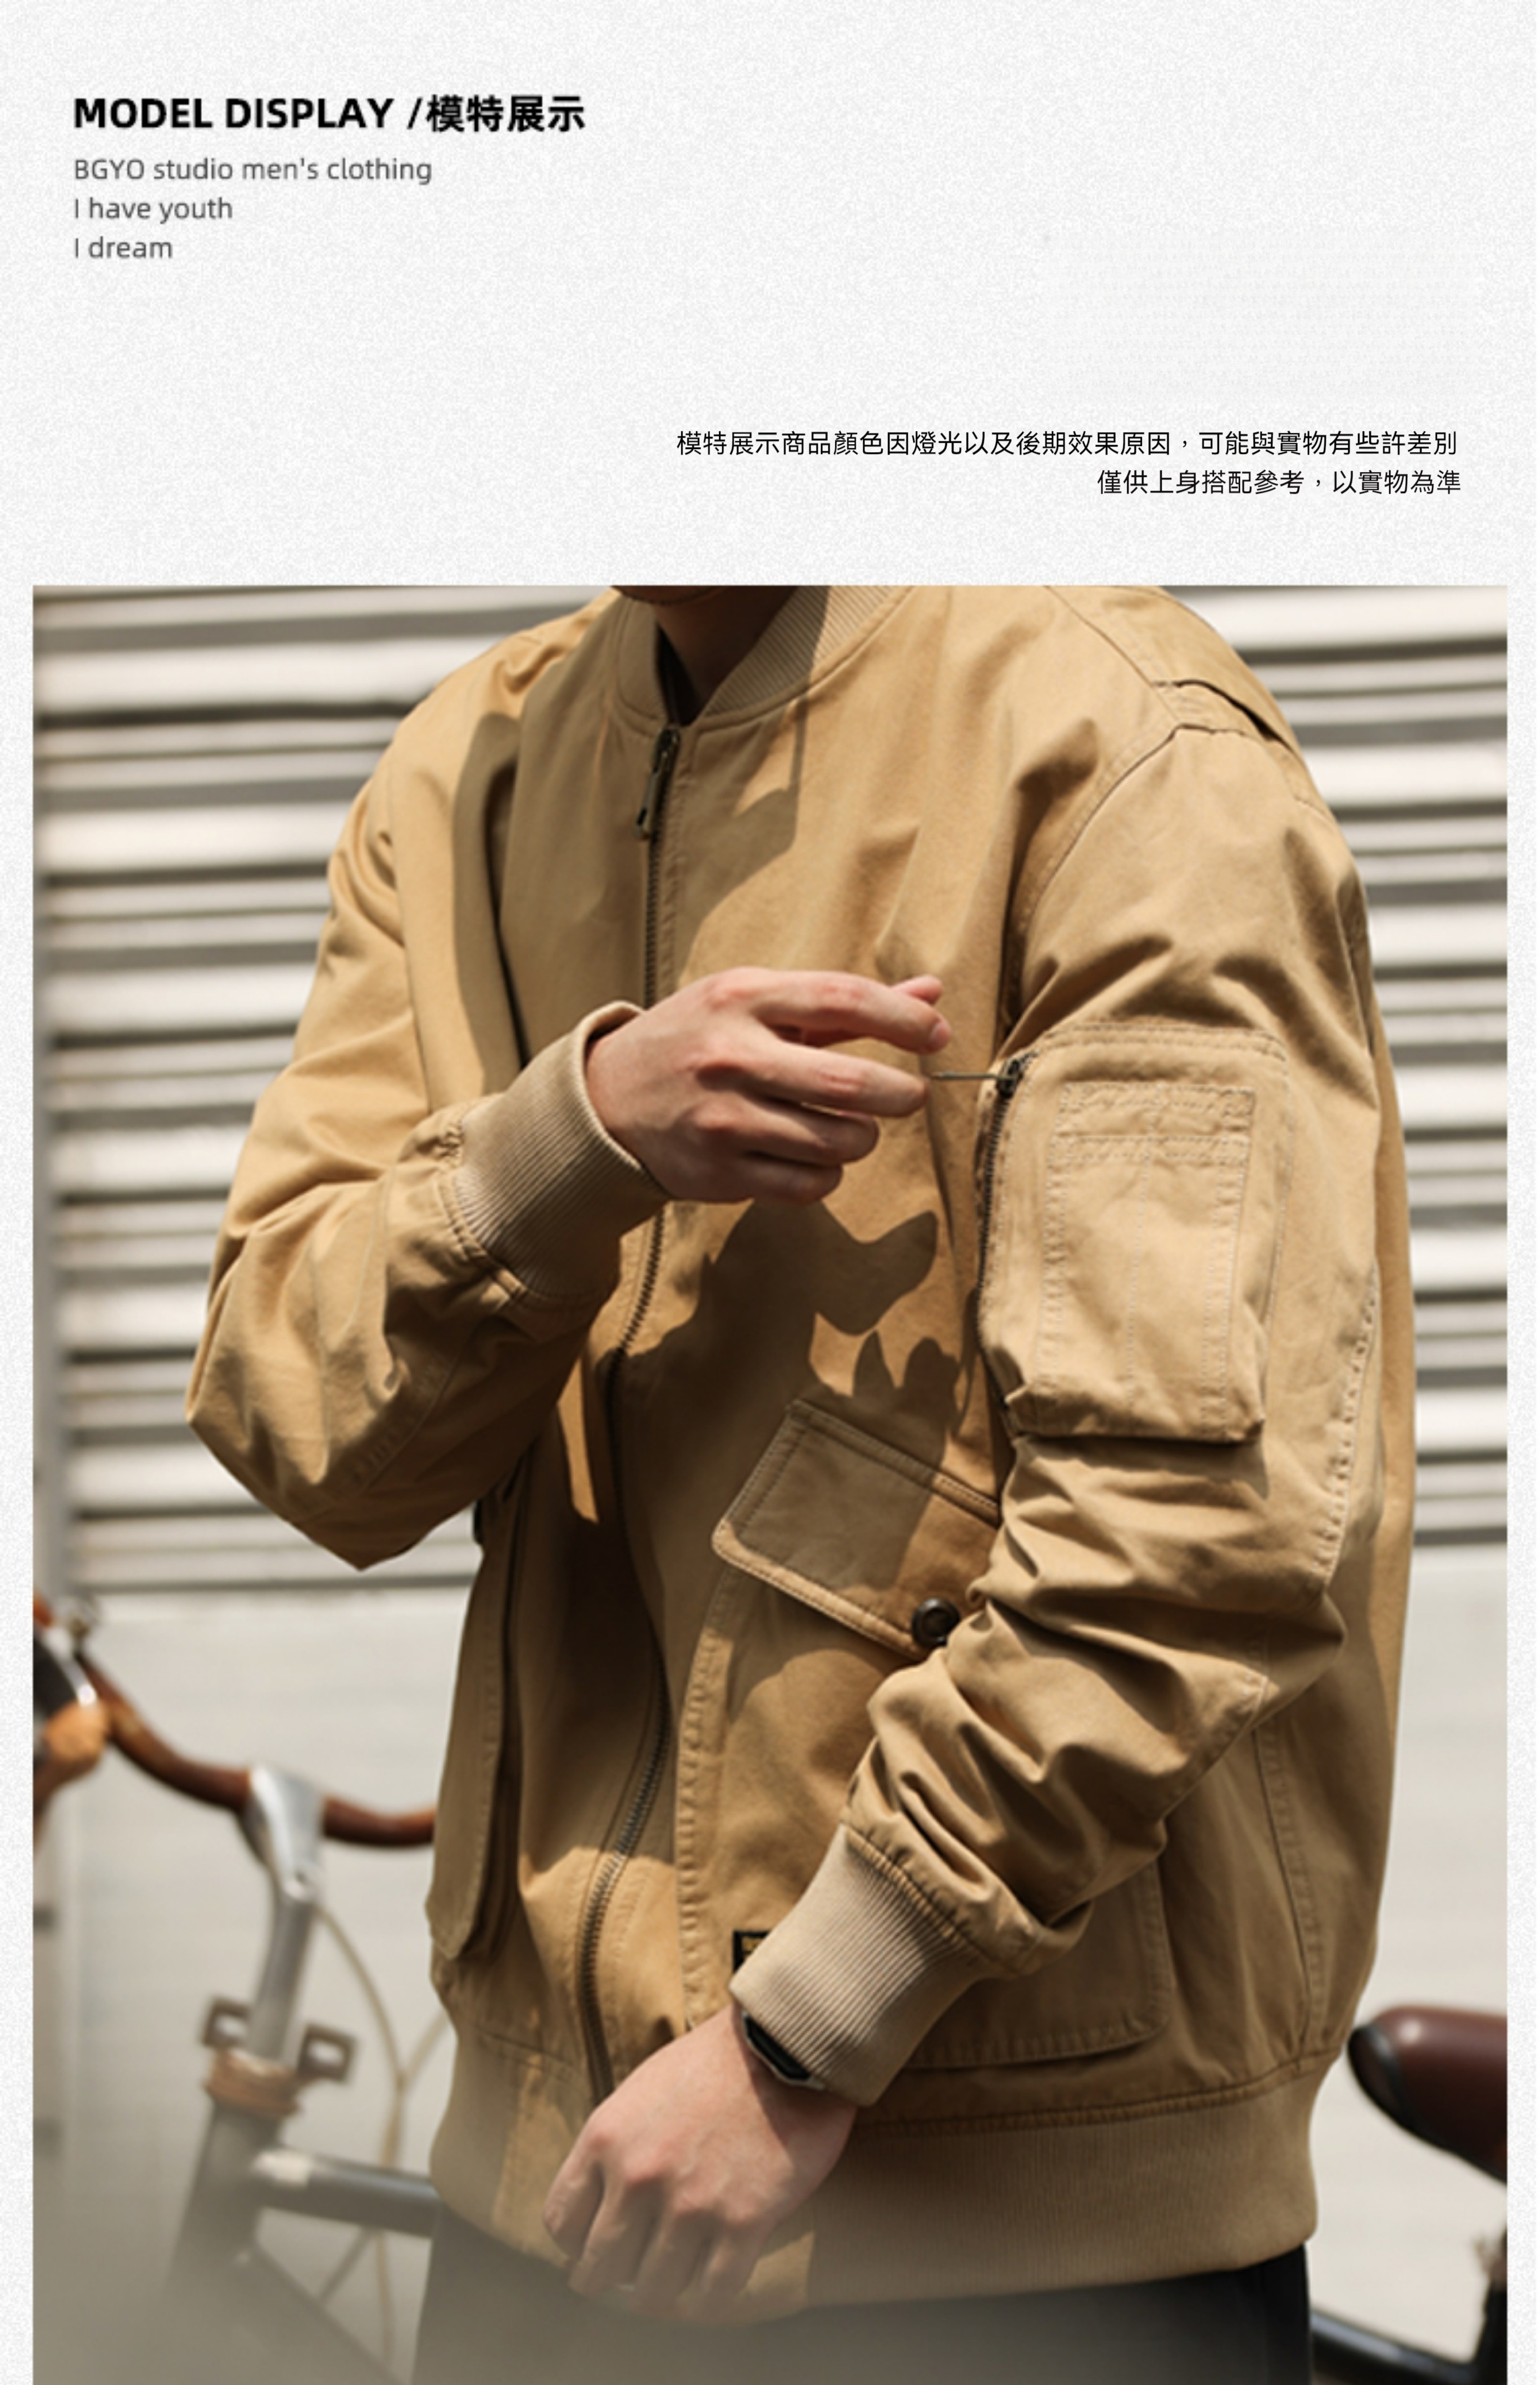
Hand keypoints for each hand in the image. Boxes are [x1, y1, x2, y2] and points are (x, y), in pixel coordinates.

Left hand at [542, 2006, 856, 2321]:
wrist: (783, 2043)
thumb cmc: (709, 2064)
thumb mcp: (638, 2092)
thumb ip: (613, 2147)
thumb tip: (597, 2204)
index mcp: (605, 2138)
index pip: (561, 2224)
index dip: (576, 2245)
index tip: (592, 2249)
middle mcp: (639, 2176)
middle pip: (601, 2268)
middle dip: (611, 2279)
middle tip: (629, 2278)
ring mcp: (691, 2203)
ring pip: (654, 2292)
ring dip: (660, 2294)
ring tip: (670, 2285)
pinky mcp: (744, 2222)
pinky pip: (712, 2294)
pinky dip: (707, 2300)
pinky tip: (710, 2287)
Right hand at [585, 968, 949, 1204]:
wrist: (608, 1099)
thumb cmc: (700, 1040)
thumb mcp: (756, 1003)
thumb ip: (840, 1005)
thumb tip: (931, 994)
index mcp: (741, 998)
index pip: (841, 999)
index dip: (902, 1019)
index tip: (936, 1035)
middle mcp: (729, 1057)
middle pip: (849, 1083)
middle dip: (900, 1094)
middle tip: (908, 1095)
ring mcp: (722, 1119)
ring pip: (837, 1142)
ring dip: (861, 1137)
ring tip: (849, 1125)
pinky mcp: (718, 1173)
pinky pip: (810, 1185)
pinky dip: (829, 1174)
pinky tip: (814, 1155)